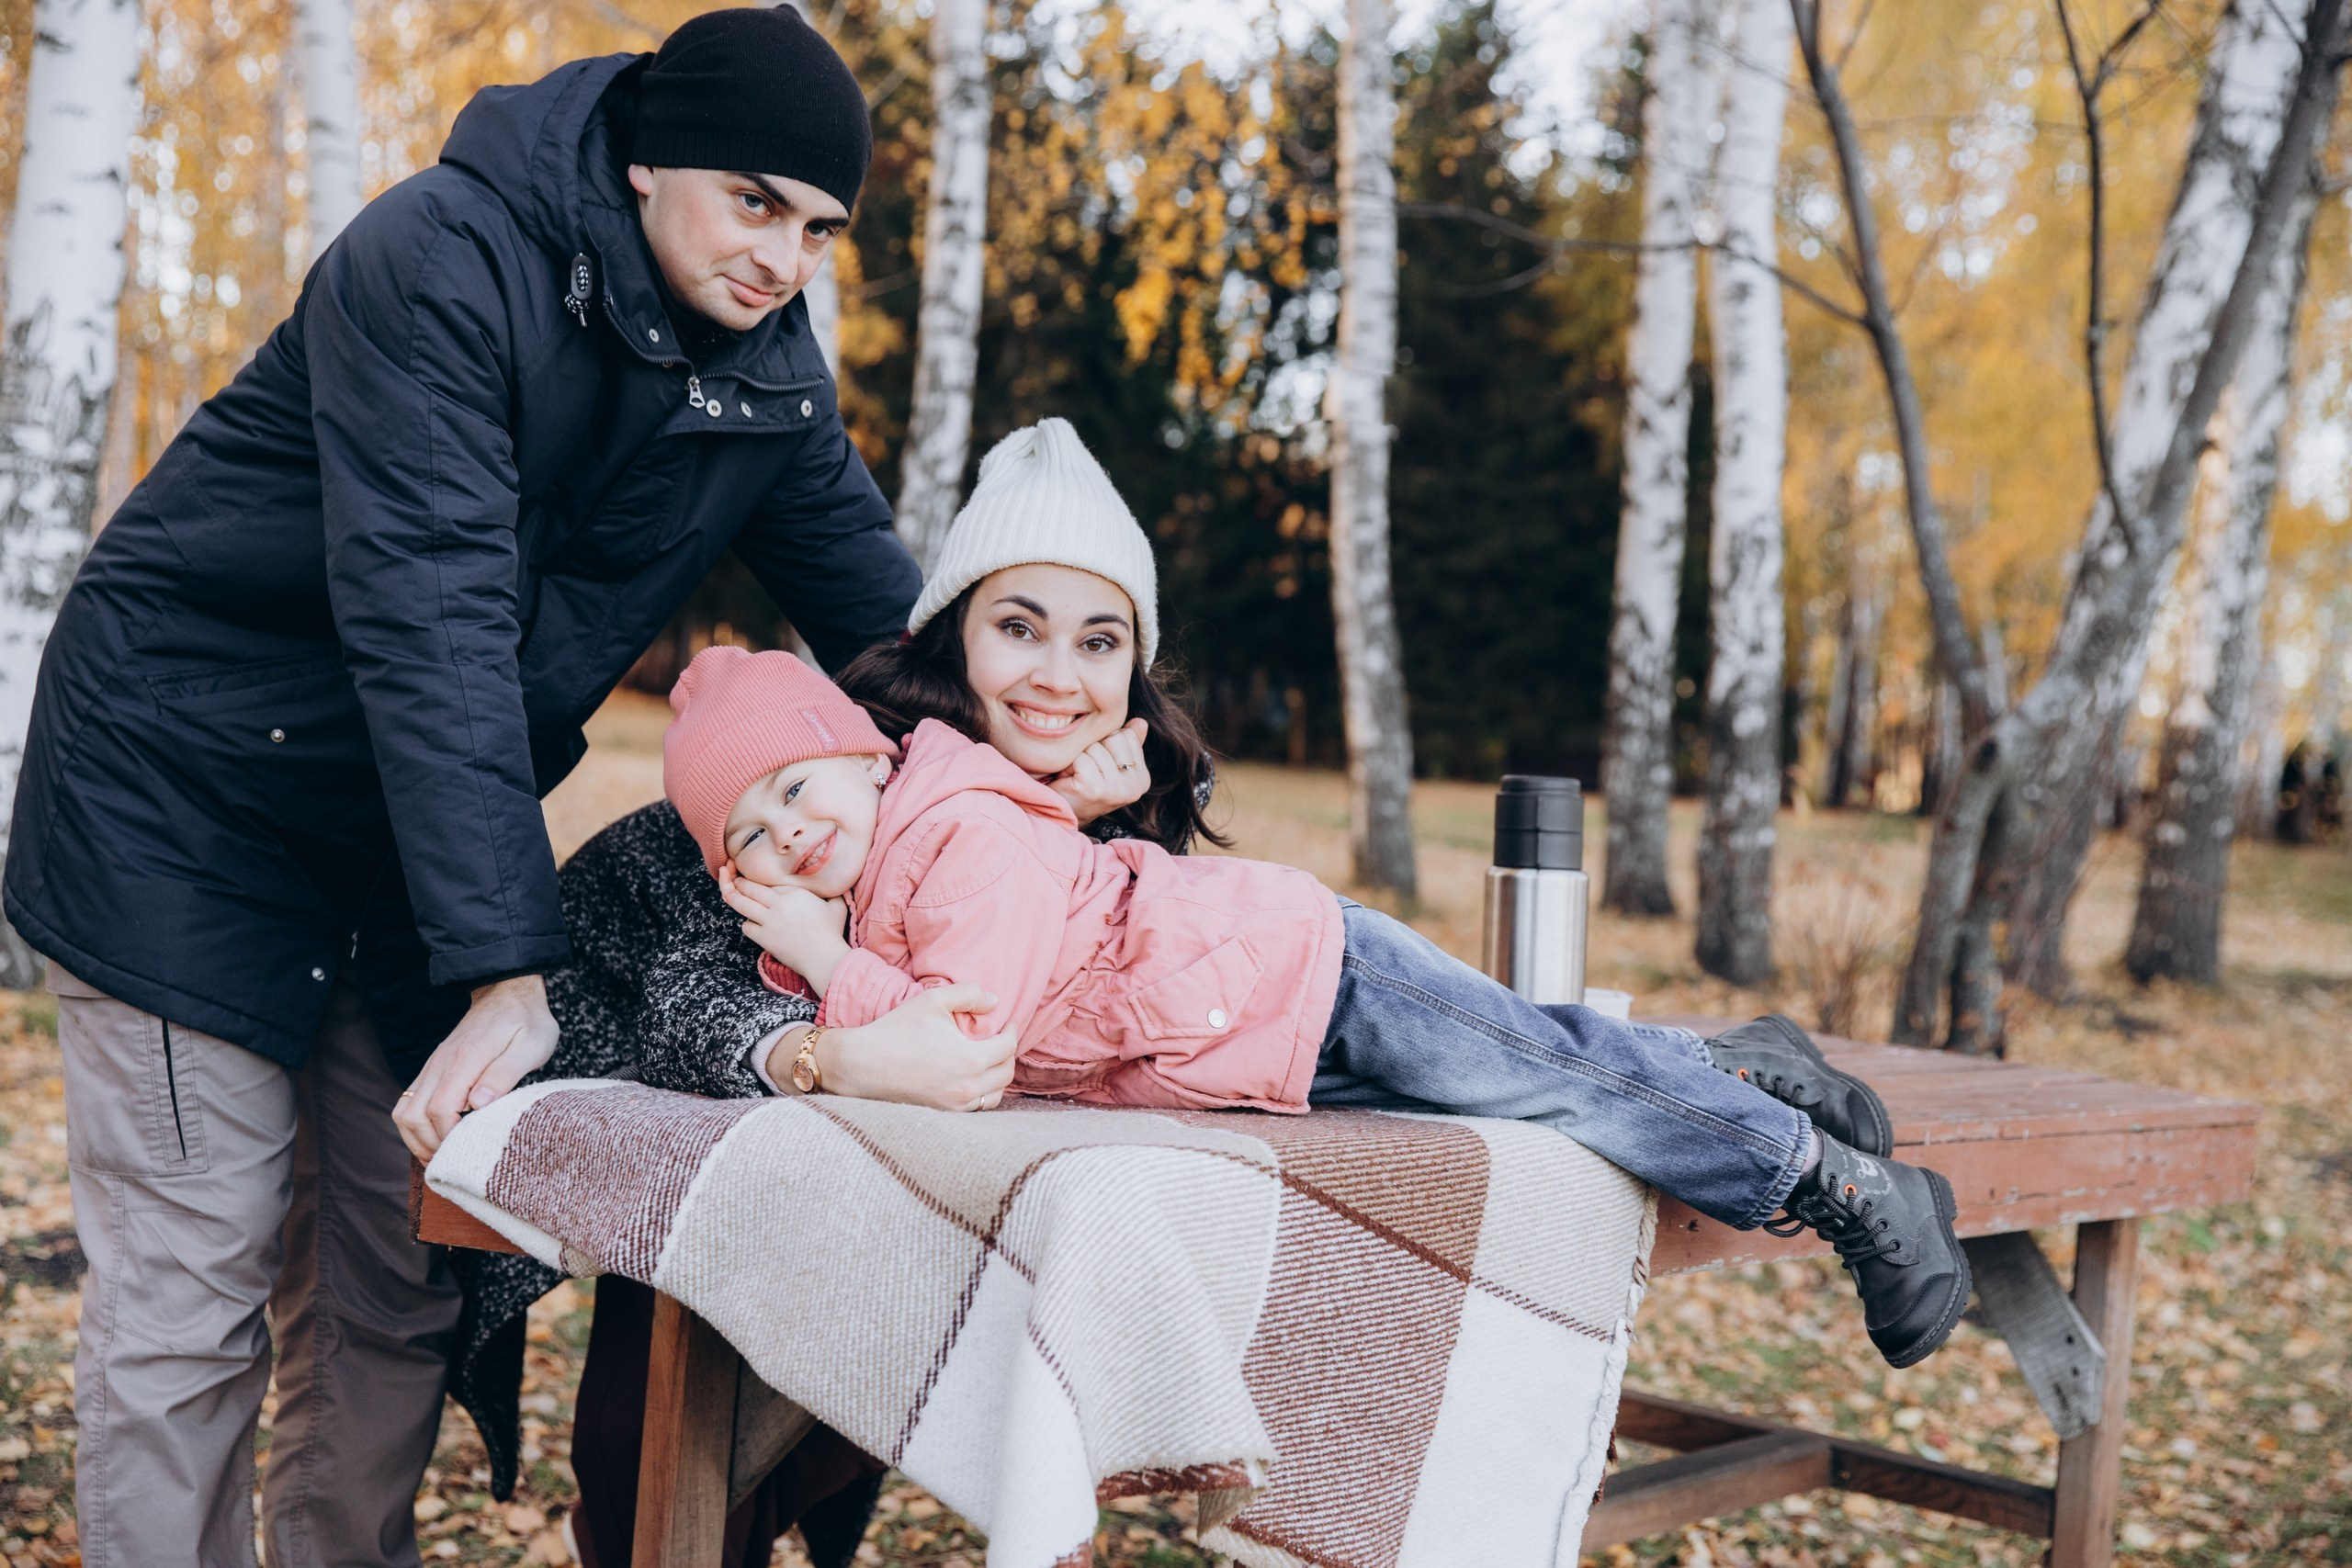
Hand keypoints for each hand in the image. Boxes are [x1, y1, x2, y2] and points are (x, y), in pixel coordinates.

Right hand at [395, 975, 559, 1161]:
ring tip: (443, 1156)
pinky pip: (409, 1102)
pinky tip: (437, 1137)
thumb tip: (478, 1104)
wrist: (507, 992)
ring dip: (417, 1139)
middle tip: (455, 1163)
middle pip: (413, 1117)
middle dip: (430, 1146)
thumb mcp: (531, 1045)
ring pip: (404, 1112)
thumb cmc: (526, 1021)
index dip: (451, 1138)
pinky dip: (416, 1125)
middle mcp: (440, 1064)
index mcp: (464, 1060)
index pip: (441, 1110)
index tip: (470, 1152)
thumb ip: (505, 1074)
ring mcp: (433, 1066)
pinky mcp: (433, 1069)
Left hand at [720, 865, 849, 993]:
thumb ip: (834, 892)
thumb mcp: (837, 906)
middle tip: (733, 877)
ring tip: (728, 889)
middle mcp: (780, 904)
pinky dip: (747, 923)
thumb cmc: (832, 933)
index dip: (760, 880)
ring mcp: (770, 921)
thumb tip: (836, 884)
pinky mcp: (765, 938)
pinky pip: (746, 926)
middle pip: (751, 888)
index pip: (770, 882)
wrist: (825, 958)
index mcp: (796, 893)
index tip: (755, 878)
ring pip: (742, 903)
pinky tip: (751, 923)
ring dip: (732, 895)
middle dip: (739, 881)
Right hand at [768, 982, 1016, 1111]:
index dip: (1012, 1031)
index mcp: (971, 1059)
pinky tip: (971, 1078)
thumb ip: (969, 994)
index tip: (1007, 1022)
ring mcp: (956, 1105)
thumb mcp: (933, 1000)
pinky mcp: (943, 1114)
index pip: (1008, 1047)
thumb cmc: (896, 1029)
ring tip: (989, 1060)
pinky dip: (981, 1093)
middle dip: (1008, 1054)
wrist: (862, 1065)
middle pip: (1006, 1073)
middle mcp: (968, 1087)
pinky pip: (976, 1107)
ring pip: (994, 1095)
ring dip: (997, 1077)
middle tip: (1001, 1039)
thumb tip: (995, 1002)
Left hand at [1047, 719, 1149, 826]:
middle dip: (1094, 747)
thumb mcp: (1110, 764)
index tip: (1100, 764)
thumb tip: (1140, 722)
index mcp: (1142, 779)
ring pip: (1096, 747)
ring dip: (1080, 757)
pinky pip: (1082, 758)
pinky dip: (1070, 765)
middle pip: (1114, 738)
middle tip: (1087, 769)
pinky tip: (1071, 779)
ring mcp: (1116, 789)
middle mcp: (1134, 787)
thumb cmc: (1085, 785)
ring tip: (1078, 775)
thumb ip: (1126, 744)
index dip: (1107, 742)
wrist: (1064, 813)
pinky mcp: (1095, 789)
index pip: (1128, 735)